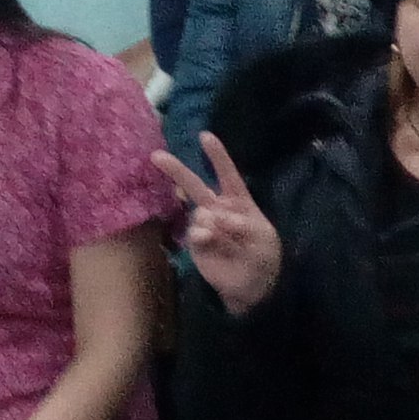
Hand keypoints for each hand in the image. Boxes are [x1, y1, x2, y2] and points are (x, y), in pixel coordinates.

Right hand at [152, 132, 282, 317]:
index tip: (205, 136)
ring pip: (198, 212)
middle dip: (176, 170)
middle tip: (156, 156)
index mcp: (238, 201)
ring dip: (211, 222)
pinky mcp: (196, 244)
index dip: (217, 156)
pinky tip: (211, 241)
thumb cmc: (263, 254)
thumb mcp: (262, 238)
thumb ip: (242, 225)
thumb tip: (215, 217)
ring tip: (226, 237)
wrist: (254, 284)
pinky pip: (195, 232)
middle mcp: (218, 209)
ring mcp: (204, 225)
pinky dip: (204, 235)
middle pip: (195, 185)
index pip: (227, 174)